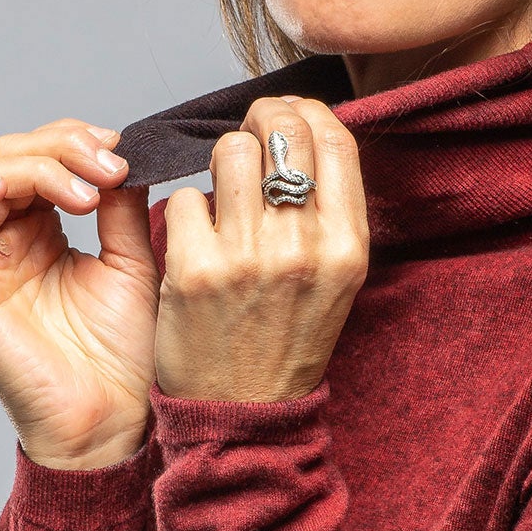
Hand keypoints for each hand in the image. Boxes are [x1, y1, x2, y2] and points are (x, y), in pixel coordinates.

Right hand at [0, 120, 160, 467]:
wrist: (113, 419)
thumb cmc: (123, 357)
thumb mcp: (132, 264)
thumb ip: (121, 207)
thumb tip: (117, 150)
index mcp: (45, 232)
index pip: (41, 157)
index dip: (74, 141)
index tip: (119, 153)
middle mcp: (7, 242)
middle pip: (8, 156)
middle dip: (60, 149)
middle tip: (107, 170)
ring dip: (30, 168)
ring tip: (81, 195)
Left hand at [154, 95, 369, 403]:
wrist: (245, 418)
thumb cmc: (285, 346)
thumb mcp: (335, 283)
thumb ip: (328, 213)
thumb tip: (305, 132)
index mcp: (346, 248)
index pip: (332, 137)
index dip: (303, 112)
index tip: (285, 119)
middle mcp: (302, 248)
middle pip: (279, 131)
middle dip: (258, 125)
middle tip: (245, 148)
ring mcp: (247, 257)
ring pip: (229, 152)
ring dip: (219, 168)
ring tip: (222, 206)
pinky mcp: (195, 269)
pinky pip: (185, 199)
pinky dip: (185, 216)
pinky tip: (195, 248)